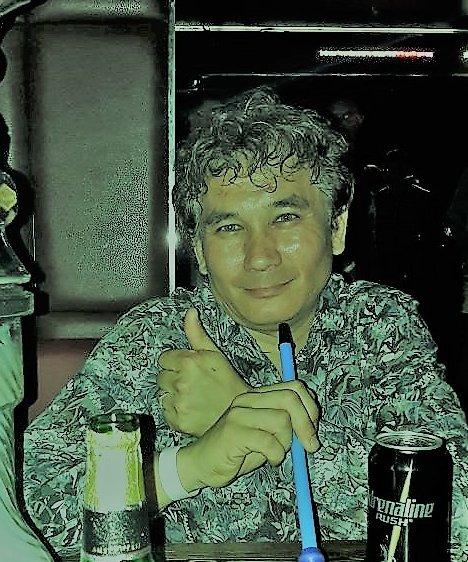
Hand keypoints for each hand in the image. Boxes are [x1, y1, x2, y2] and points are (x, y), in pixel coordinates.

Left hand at [158, 308, 250, 436]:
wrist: (239, 416)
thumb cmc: (228, 383)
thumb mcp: (215, 355)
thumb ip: (197, 333)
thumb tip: (190, 312)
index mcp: (188, 362)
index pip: (164, 358)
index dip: (176, 363)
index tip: (188, 369)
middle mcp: (179, 381)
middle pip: (161, 376)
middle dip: (173, 378)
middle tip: (191, 383)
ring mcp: (177, 402)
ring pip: (161, 393)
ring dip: (172, 394)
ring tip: (191, 397)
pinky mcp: (176, 419)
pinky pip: (165, 410)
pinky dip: (174, 410)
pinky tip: (189, 409)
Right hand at [178, 381, 319, 489]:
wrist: (200, 463)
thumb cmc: (235, 450)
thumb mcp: (265, 433)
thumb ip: (284, 425)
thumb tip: (311, 428)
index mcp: (257, 396)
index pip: (294, 387)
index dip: (310, 407)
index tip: (312, 430)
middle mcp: (248, 399)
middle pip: (290, 399)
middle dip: (306, 424)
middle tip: (310, 446)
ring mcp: (239, 414)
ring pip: (281, 421)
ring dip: (286, 443)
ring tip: (275, 453)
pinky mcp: (233, 432)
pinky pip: (269, 442)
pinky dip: (276, 455)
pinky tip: (268, 460)